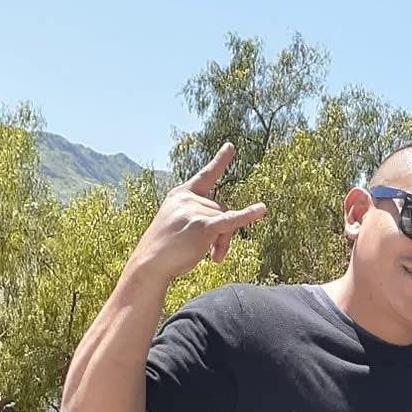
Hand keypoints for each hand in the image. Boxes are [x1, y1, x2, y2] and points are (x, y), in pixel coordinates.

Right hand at [130, 143, 265, 281]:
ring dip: (223, 242)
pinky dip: (247, 216)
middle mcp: (187, 199)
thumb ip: (202, 218)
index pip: (205, 176)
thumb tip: (230, 225)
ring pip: (226, 221)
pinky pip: (230, 220)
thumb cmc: (165, 249)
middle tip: (215, 255)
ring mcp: (194, 210)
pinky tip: (262, 210)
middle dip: (222, 233)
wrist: (150, 264)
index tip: (231, 146)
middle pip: (222, 209)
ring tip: (214, 258)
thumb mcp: (180, 224)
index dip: (220, 162)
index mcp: (180, 195)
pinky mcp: (202, 226)